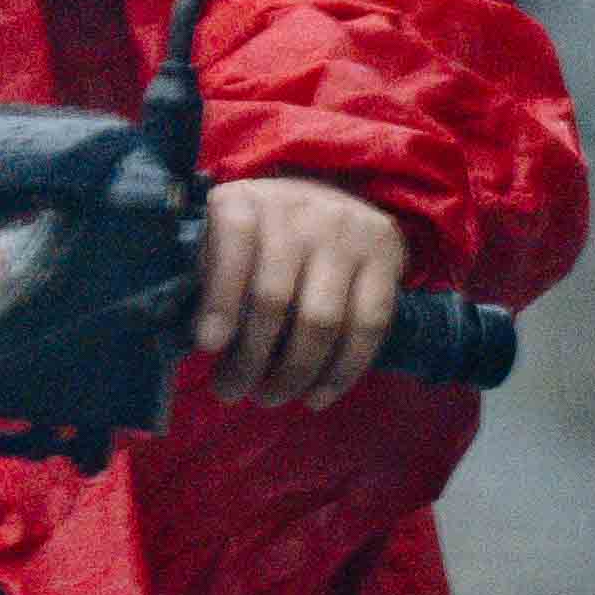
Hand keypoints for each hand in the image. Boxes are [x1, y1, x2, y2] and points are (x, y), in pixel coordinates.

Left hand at [192, 176, 413, 407]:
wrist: (335, 197)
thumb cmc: (263, 235)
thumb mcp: (225, 239)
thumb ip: (211, 281)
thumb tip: (209, 345)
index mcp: (247, 202)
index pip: (233, 245)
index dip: (220, 299)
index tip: (208, 347)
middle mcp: (299, 210)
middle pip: (274, 296)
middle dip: (249, 357)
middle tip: (231, 391)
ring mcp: (348, 233)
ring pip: (321, 320)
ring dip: (293, 373)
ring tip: (270, 397)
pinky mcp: (385, 257)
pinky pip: (367, 327)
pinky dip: (341, 372)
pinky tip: (316, 396)